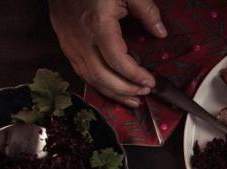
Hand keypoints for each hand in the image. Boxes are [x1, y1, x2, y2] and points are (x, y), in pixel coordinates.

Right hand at [48, 0, 167, 107]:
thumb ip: (146, 11)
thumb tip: (160, 32)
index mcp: (98, 25)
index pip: (117, 61)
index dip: (135, 76)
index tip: (150, 81)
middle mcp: (81, 39)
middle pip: (102, 76)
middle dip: (125, 89)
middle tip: (145, 92)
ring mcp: (70, 43)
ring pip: (89, 78)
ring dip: (112, 92)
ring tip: (133, 99)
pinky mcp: (65, 45)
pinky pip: (81, 71)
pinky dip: (98, 84)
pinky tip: (112, 89)